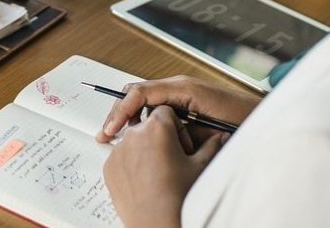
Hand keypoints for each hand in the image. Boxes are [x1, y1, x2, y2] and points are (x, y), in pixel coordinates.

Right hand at [96, 75, 258, 143]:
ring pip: (145, 99)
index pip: (140, 92)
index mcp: (183, 87)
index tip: (110, 129)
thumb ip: (180, 130)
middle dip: (119, 112)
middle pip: (137, 92)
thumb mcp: (208, 130)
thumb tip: (154, 134)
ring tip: (118, 136)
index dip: (121, 111)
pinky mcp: (186, 100)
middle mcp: (180, 85)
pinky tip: (141, 134)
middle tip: (106, 134)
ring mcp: (182, 91)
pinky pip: (157, 106)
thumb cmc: (244, 121)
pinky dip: (144, 118)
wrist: (265, 118)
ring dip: (130, 116)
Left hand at [104, 106, 226, 227]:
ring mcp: (118, 151)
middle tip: (171, 160)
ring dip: (144, 150)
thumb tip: (220, 136)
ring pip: (133, 141)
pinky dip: (131, 164)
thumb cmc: (178, 197)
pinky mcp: (109, 166)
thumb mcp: (200, 167)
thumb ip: (211, 146)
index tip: (181, 145)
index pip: (165, 111)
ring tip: (158, 173)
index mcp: (157, 127)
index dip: (176, 128)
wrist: (157, 224)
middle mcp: (134, 134)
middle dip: (159, 138)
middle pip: (148, 126)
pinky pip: (121, 157)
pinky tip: (145, 181)